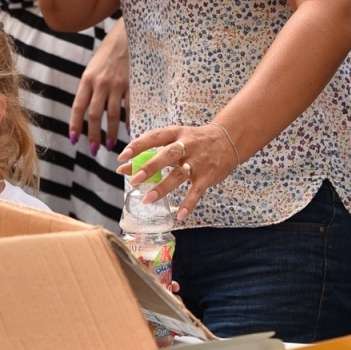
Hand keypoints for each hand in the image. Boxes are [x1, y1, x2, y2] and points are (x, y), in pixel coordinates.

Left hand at [70, 21, 128, 155]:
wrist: (126, 35)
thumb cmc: (107, 53)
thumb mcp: (92, 68)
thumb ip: (89, 88)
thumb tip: (86, 110)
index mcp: (87, 80)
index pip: (78, 108)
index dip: (75, 125)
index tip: (74, 140)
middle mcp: (100, 84)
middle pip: (95, 115)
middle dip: (93, 135)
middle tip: (94, 150)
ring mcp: (117, 85)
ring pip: (112, 115)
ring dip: (110, 132)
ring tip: (110, 145)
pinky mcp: (132, 84)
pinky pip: (129, 107)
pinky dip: (129, 121)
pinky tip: (129, 131)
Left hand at [116, 123, 240, 221]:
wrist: (228, 140)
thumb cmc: (192, 141)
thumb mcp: (172, 141)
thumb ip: (148, 153)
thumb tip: (122, 168)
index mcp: (175, 133)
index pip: (154, 137)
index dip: (138, 146)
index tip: (122, 156)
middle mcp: (187, 145)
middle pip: (167, 155)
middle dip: (150, 167)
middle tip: (134, 179)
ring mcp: (198, 161)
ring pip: (180, 174)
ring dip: (163, 187)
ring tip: (148, 199)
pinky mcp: (208, 176)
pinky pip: (197, 191)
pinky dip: (189, 203)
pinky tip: (180, 216)